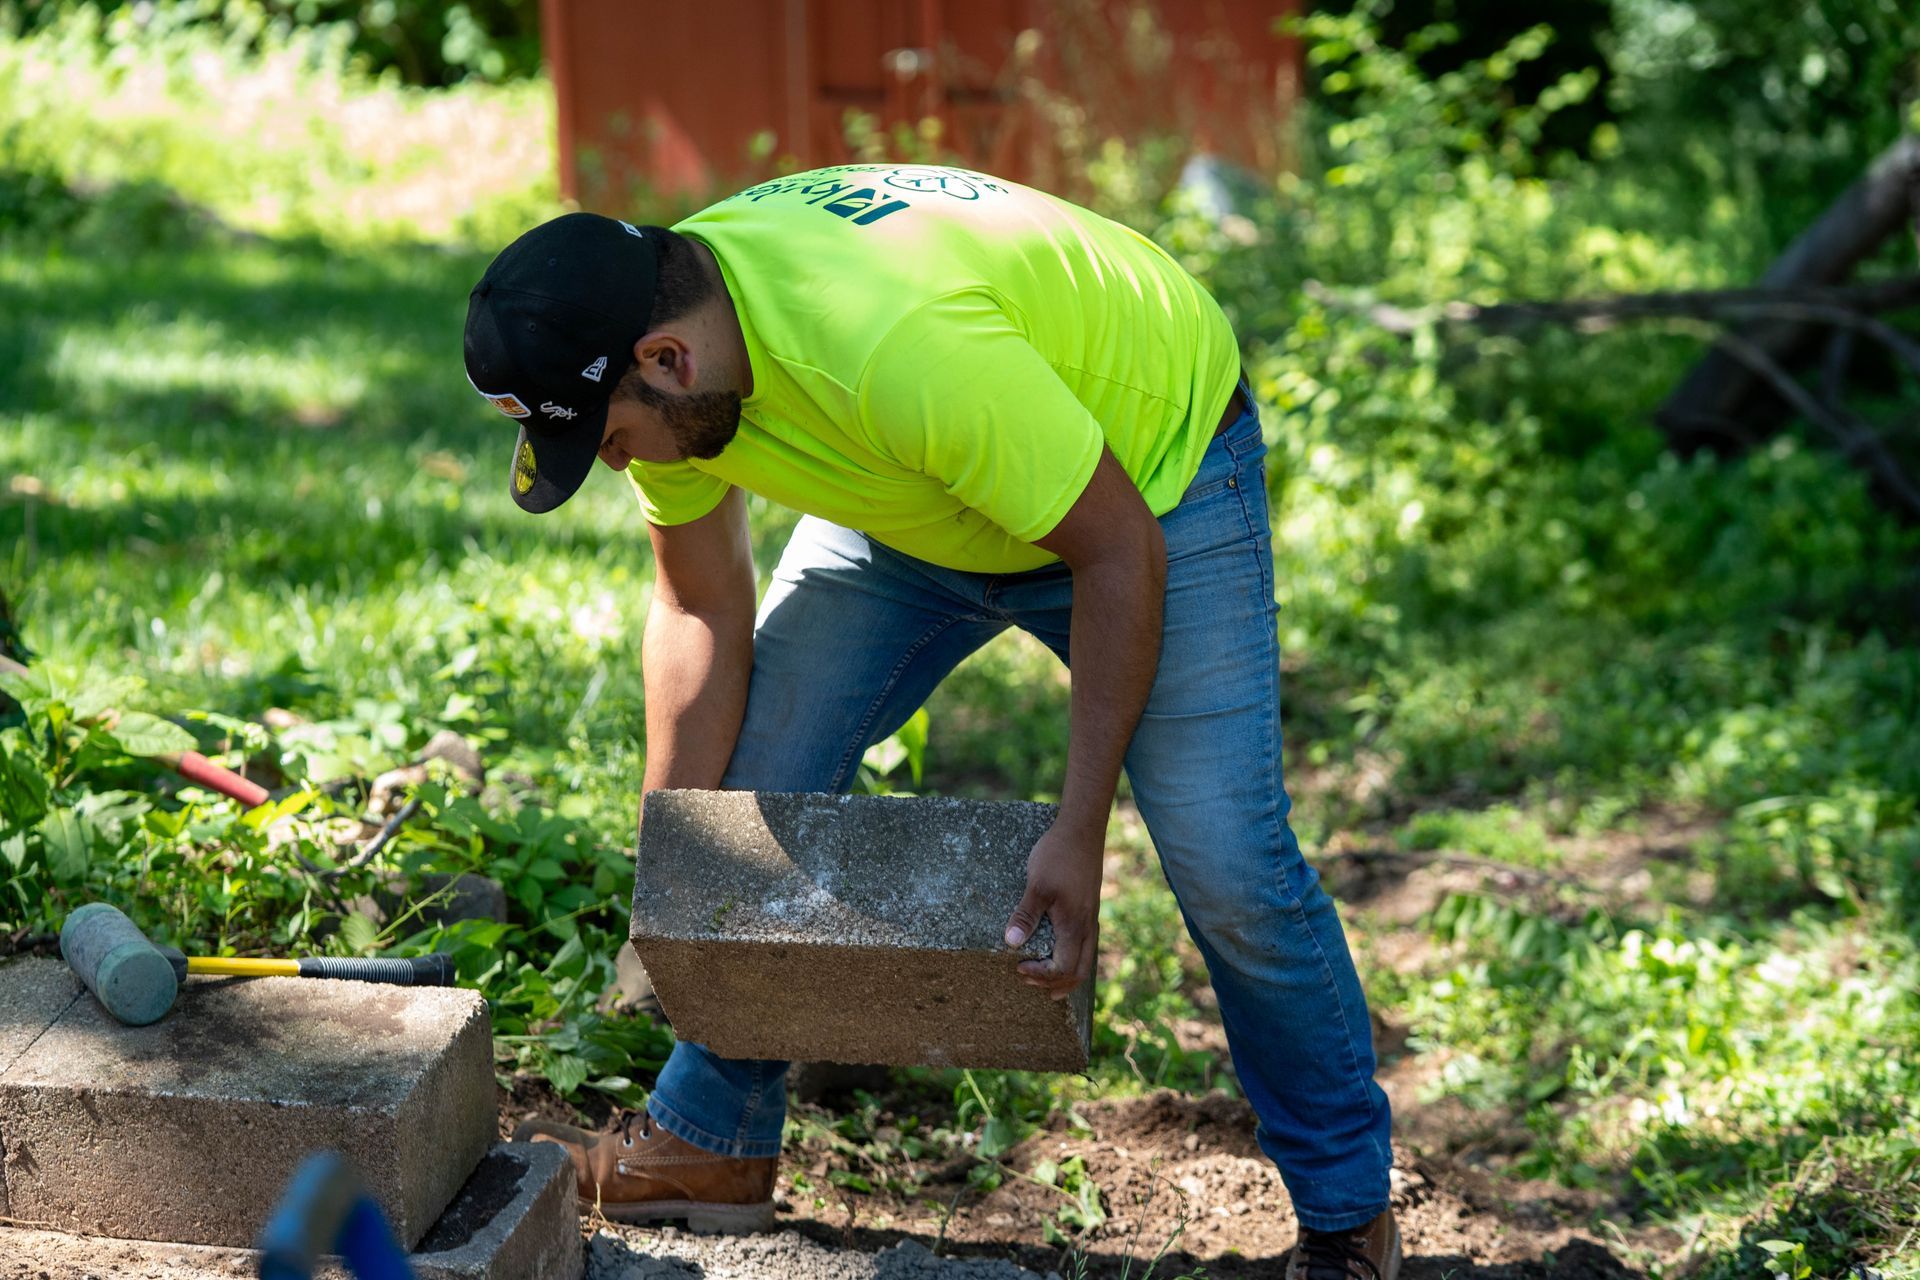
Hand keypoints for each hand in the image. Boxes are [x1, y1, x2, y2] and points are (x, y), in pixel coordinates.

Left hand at [1003, 822, 1102, 998]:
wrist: (1082, 830)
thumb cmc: (1059, 855)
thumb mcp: (1037, 885)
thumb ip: (1025, 915)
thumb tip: (1011, 943)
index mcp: (1074, 925)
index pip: (1062, 968)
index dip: (1040, 975)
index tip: (1018, 967)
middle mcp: (1086, 927)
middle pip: (1078, 972)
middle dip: (1055, 984)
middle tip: (1030, 983)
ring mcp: (1090, 918)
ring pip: (1084, 959)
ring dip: (1065, 974)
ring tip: (1044, 979)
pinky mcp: (1088, 908)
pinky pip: (1084, 944)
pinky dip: (1071, 958)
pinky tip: (1057, 950)